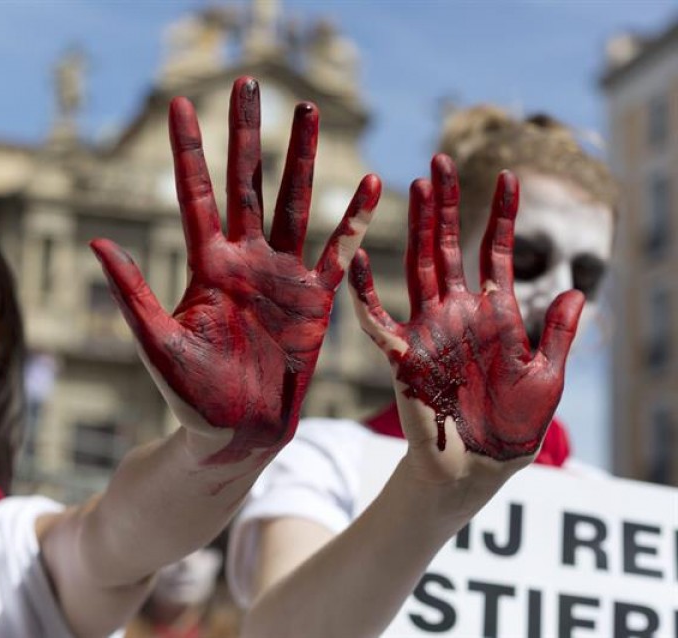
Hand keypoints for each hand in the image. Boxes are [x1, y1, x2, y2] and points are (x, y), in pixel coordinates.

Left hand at [91, 76, 380, 463]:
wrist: (237, 433)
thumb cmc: (190, 396)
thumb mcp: (157, 342)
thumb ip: (133, 292)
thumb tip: (97, 241)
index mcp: (206, 267)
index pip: (195, 194)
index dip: (187, 149)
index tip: (179, 102)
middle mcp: (245, 260)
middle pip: (247, 183)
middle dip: (246, 134)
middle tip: (247, 82)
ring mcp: (281, 276)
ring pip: (293, 203)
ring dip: (301, 158)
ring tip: (307, 110)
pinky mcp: (314, 299)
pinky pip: (336, 251)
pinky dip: (352, 220)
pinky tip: (371, 183)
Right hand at [349, 155, 582, 479]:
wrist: (478, 469)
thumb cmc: (515, 427)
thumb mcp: (547, 377)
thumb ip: (559, 334)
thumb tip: (579, 289)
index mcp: (496, 314)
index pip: (498, 252)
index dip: (503, 215)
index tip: (508, 175)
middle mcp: (459, 313)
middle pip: (450, 247)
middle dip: (446, 205)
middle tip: (439, 160)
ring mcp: (429, 330)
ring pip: (419, 267)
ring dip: (417, 229)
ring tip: (414, 186)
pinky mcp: (403, 356)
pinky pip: (377, 318)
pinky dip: (364, 291)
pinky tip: (359, 257)